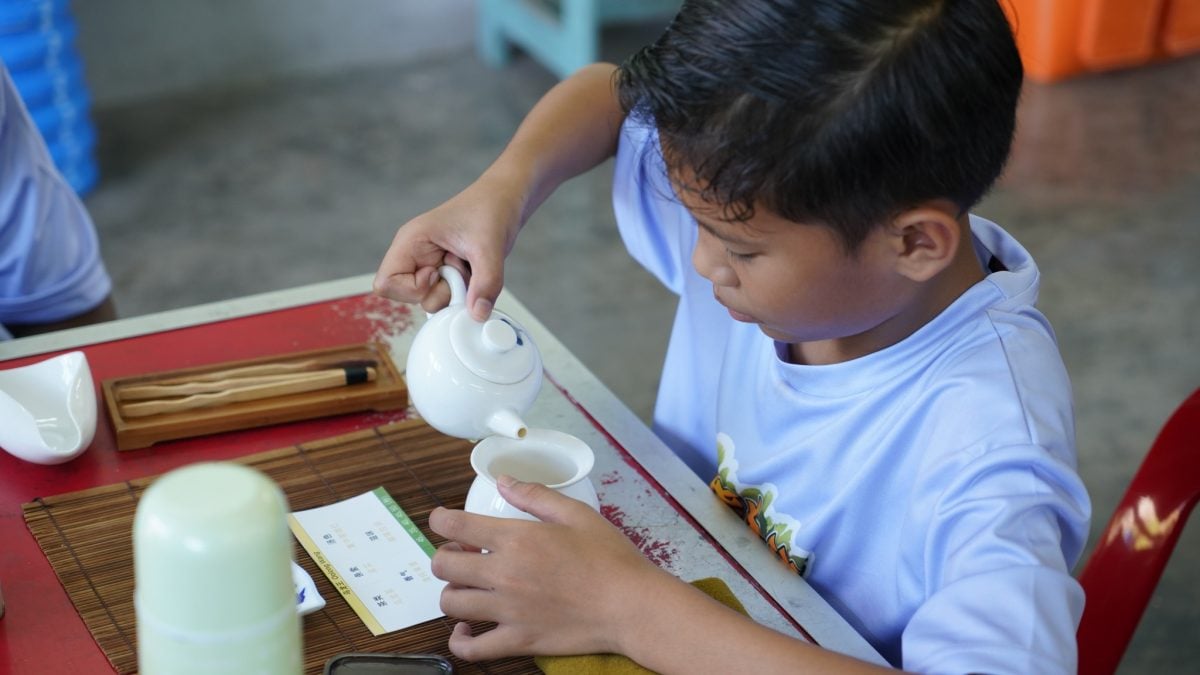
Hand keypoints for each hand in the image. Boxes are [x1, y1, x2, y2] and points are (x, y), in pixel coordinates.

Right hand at [372, 174, 524, 319]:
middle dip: (439, 292)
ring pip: (429, 300)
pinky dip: (463, 292)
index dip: (411, 289)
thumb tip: (478, 315)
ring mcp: (429, 265)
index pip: (385, 283)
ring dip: (454, 292)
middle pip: (408, 297)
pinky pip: (446, 296)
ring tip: (469, 266)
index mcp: (411, 241)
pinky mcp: (444, 273)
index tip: (437, 273)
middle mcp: (415, 256)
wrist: (506, 201)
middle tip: (461, 270)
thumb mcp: (490, 246)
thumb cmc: (490, 209)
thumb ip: (486, 283)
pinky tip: (472, 271)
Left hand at [428, 476, 664, 660]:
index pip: (456, 526)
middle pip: (444, 566)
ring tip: (468, 588)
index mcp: (517, 539)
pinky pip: (472, 649)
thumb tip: (505, 480)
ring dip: (453, 592)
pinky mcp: (519, 640)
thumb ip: (535, 495)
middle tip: (462, 555)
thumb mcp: (576, 514)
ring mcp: (508, 611)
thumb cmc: (610, 558)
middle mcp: (504, 575)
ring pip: (451, 604)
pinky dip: (461, 641)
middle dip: (445, 557)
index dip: (440, 520)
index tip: (442, 521)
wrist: (631, 605)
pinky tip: (467, 630)